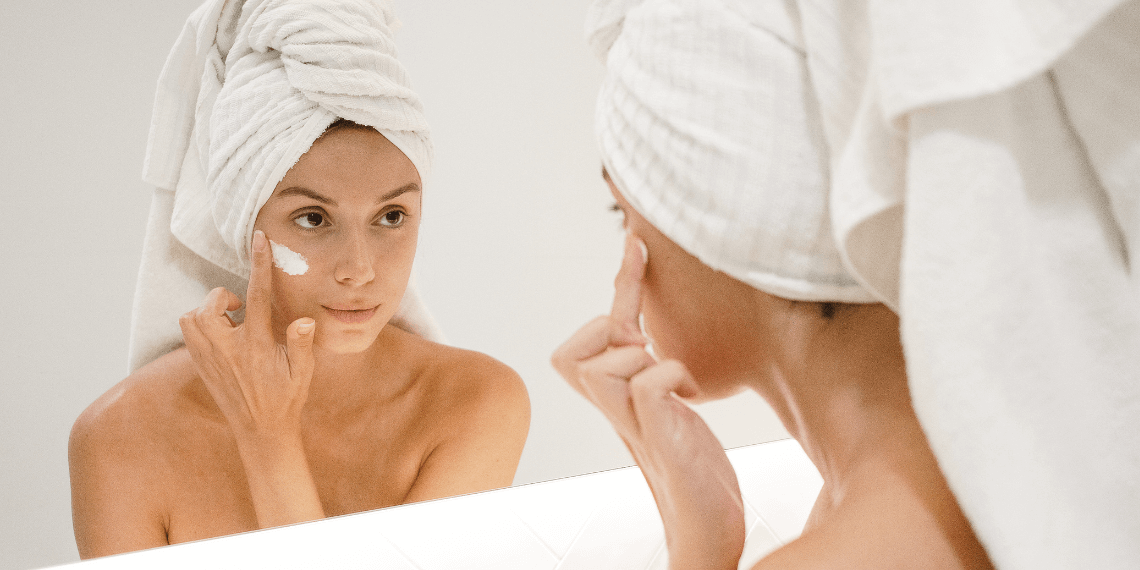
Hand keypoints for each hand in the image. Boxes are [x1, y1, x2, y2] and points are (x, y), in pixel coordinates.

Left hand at [179, 230, 316, 440]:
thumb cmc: (286, 399)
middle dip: (222, 297)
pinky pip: (188, 334)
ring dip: (208, 311)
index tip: (259, 240)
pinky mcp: (201, 366)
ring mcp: (210, 359)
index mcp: (255, 346)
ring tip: (230, 321)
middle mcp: (227, 350)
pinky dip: (201, 326)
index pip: (256, 296)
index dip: (259, 264)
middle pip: (209, 305)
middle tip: (241, 307)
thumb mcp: (303, 372)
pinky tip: (223, 336)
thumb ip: (301, 343)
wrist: (261, 432)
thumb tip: (304, 320)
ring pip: (190, 318)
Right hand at [552, 234, 744, 569]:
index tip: (638, 243)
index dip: (621, 284)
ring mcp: (632, 427)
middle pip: (573, 354)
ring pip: (600, 366)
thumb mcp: (672, 410)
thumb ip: (656, 374)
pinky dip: (667, 376)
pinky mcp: (658, 441)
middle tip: (649, 351)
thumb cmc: (695, 472)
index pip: (597, 335)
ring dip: (639, 359)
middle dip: (612, 333)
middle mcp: (615, 412)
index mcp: (617, 401)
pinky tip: (688, 395)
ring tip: (672, 382)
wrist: (707, 531)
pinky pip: (645, 386)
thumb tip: (655, 337)